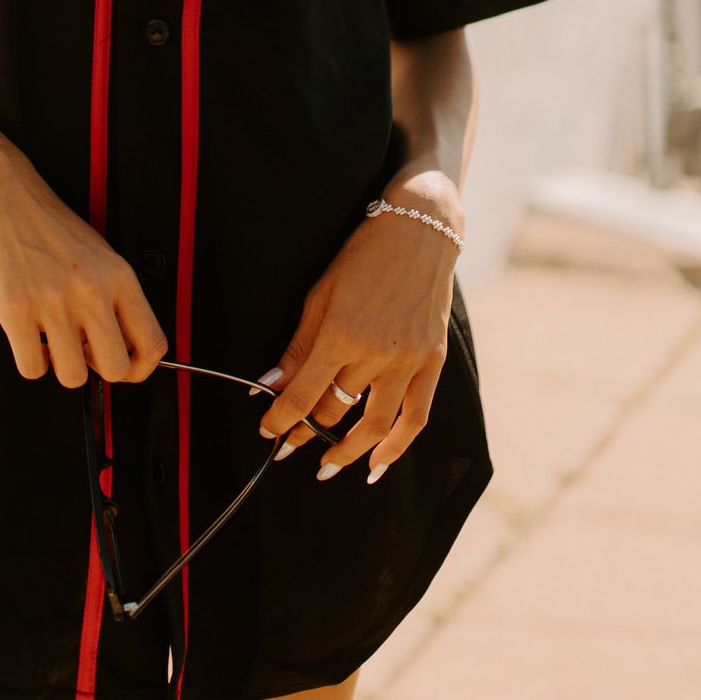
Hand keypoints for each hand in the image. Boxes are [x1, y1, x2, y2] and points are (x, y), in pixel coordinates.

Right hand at [0, 134, 166, 387]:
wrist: (2, 192)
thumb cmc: (49, 224)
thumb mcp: (99, 254)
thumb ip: (113, 297)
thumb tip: (117, 345)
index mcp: (119, 275)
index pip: (153, 343)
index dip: (141, 368)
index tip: (124, 365)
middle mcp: (91, 289)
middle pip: (116, 370)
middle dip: (98, 369)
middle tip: (82, 349)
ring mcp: (53, 300)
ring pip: (73, 377)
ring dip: (61, 365)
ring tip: (51, 338)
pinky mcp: (15, 308)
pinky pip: (32, 369)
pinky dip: (30, 359)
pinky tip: (28, 334)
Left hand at [256, 174, 462, 482]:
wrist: (418, 232)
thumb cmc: (362, 258)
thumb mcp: (320, 295)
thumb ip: (298, 346)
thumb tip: (271, 386)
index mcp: (341, 334)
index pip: (304, 395)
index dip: (281, 419)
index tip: (268, 431)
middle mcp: (376, 353)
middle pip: (334, 410)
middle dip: (306, 433)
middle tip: (288, 446)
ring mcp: (408, 361)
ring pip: (373, 425)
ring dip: (347, 452)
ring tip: (327, 467)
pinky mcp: (433, 362)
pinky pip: (415, 416)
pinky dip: (397, 446)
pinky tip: (378, 464)